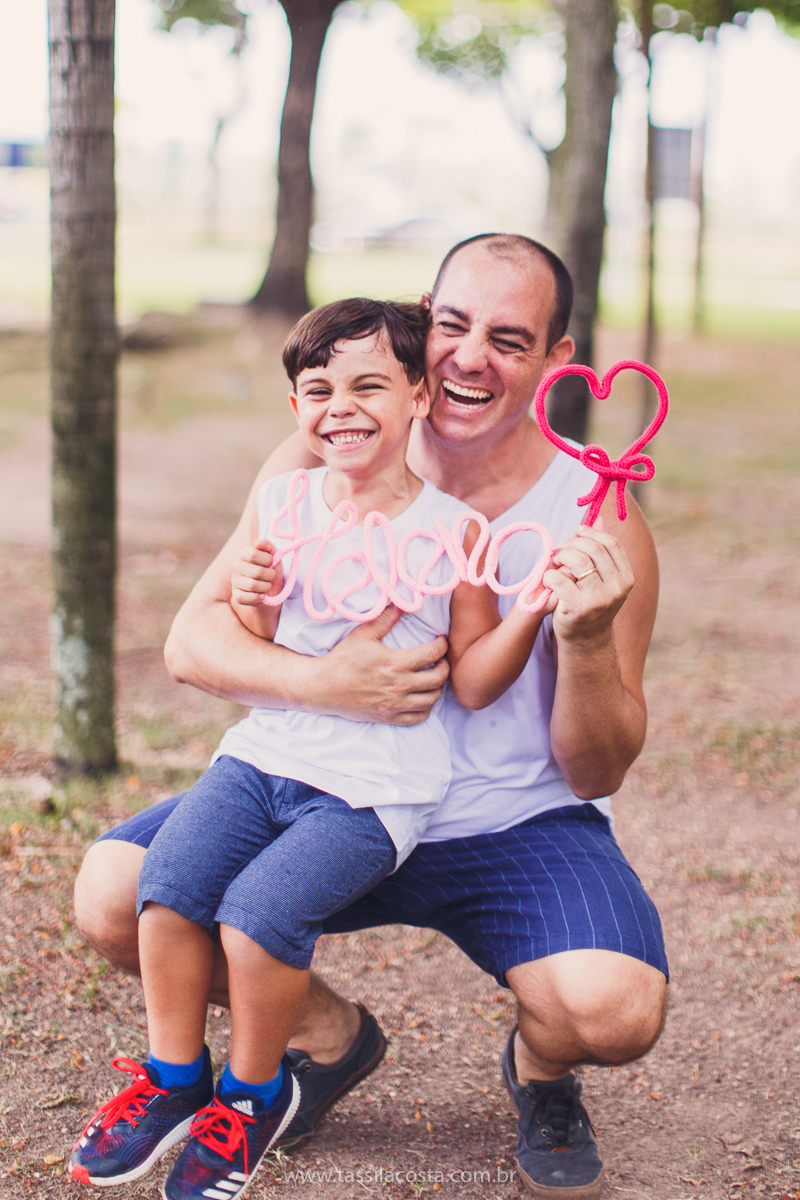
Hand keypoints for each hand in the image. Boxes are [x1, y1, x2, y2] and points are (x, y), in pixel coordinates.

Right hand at [231, 540, 283, 605]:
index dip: (267, 560)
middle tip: (271, 575)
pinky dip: (257, 598)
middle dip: (270, 575)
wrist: (271, 590)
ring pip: (252, 585)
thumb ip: (268, 546)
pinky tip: (261, 595)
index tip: (271, 562)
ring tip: (267, 585)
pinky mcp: (236, 596)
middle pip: (257, 572)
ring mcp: (235, 581)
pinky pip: (243, 598)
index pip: (253, 554)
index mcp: (243, 554)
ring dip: (266, 587)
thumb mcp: (274, 555)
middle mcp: (236, 566)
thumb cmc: (271, 569)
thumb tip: (258, 542)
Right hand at [317, 605, 449, 725]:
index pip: (433, 654)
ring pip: (431, 700)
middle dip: (445, 667)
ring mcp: (395, 704)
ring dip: (437, 688)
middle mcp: (400, 686)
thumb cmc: (342, 659)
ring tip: (433, 679)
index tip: (440, 641)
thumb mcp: (363, 634)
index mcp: (396, 663)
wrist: (322, 687)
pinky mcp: (388, 716)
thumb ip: (384, 619)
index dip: (442, 645)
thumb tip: (400, 605)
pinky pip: (418, 717)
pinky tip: (422, 699)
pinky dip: (425, 709)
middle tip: (441, 660)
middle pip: (437, 679)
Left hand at [544, 521, 634, 644]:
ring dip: (560, 556)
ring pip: (577, 560)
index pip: (611, 544)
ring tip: (555, 562)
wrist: (585, 639)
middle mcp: (617, 588)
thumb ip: (601, 549)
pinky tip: (549, 580)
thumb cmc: (590, 602)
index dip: (591, 533)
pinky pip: (558, 578)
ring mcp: (599, 599)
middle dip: (572, 544)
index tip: (577, 532)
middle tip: (561, 551)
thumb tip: (600, 517)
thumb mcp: (602, 577)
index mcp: (627, 577)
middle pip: (592, 549)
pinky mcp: (578, 608)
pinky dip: (549, 575)